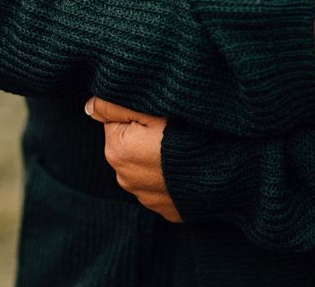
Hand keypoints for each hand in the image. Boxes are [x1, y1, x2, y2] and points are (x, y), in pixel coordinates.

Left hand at [84, 97, 181, 222]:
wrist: (226, 172)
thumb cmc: (188, 132)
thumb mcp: (152, 108)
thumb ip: (115, 105)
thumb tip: (89, 106)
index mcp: (117, 150)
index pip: (116, 119)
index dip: (138, 111)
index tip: (158, 112)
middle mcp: (125, 178)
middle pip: (129, 143)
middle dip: (145, 133)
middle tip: (172, 127)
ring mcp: (146, 198)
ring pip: (145, 164)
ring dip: (157, 154)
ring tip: (182, 146)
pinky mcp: (167, 209)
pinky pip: (162, 183)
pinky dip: (170, 173)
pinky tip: (188, 164)